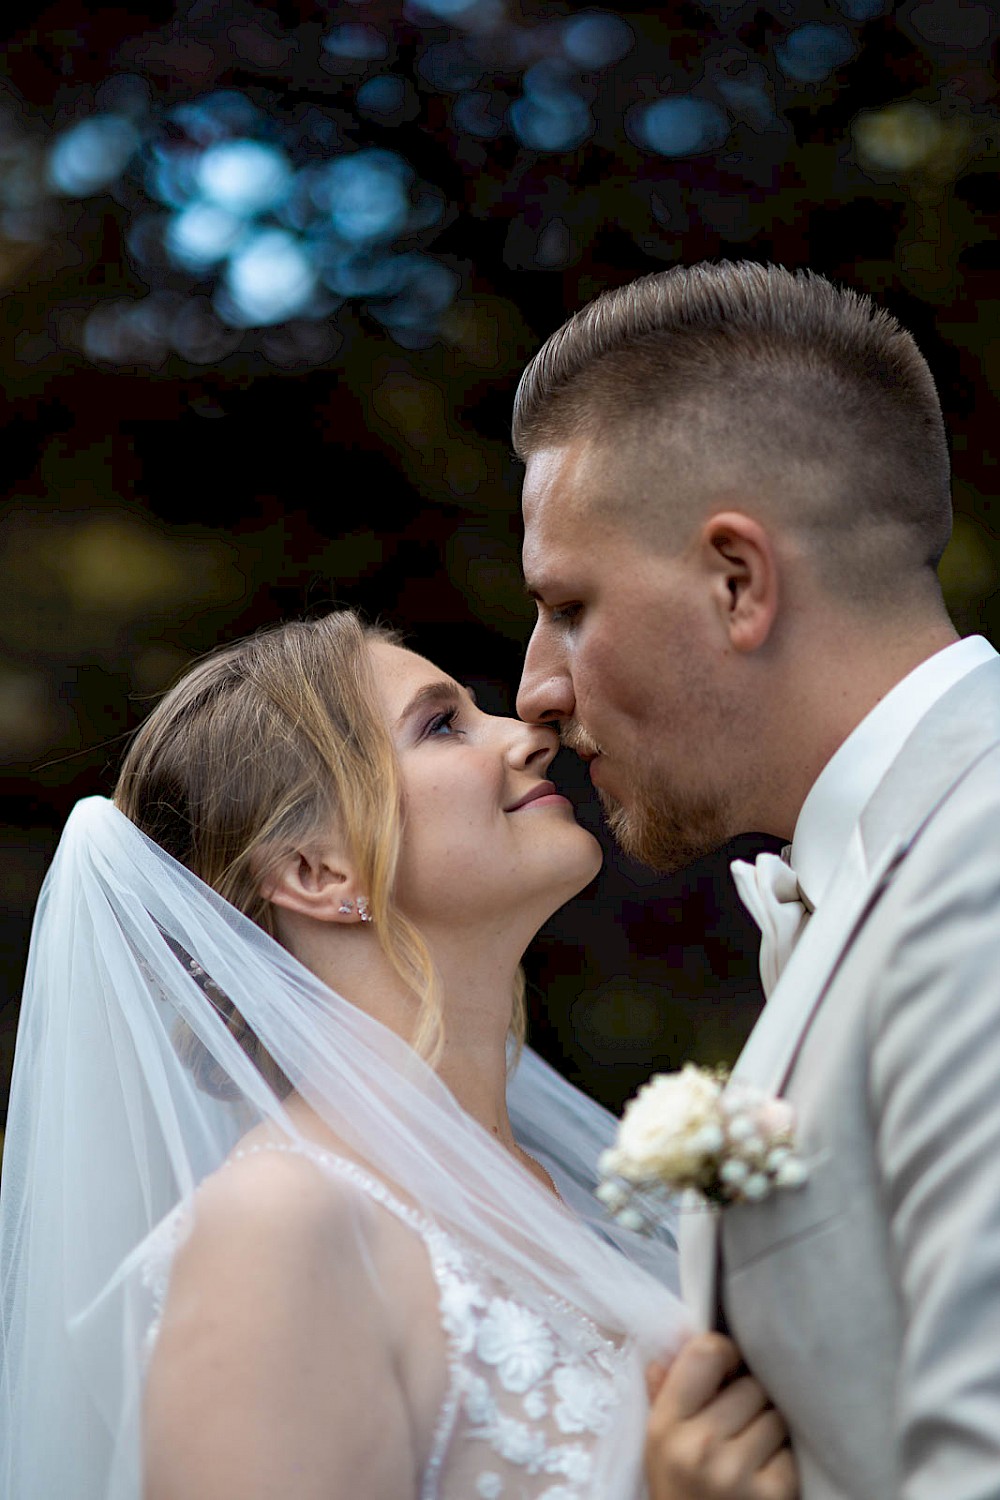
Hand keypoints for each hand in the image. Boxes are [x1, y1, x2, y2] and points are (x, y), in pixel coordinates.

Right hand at [644, 1333, 797, 1499]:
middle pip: (750, 1384)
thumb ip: (663, 1396)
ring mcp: (737, 1471)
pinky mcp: (773, 1493)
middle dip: (749, 1398)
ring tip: (751, 1449)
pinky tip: (763, 1476)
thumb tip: (671, 1349)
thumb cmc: (678, 1494)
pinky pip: (791, 1450)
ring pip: (775, 1415)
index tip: (726, 1371)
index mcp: (664, 1426)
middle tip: (738, 1422)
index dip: (725, 1353)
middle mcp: (699, 1446)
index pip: (706, 1352)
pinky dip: (782, 1460)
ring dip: (769, 1428)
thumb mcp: (657, 1449)